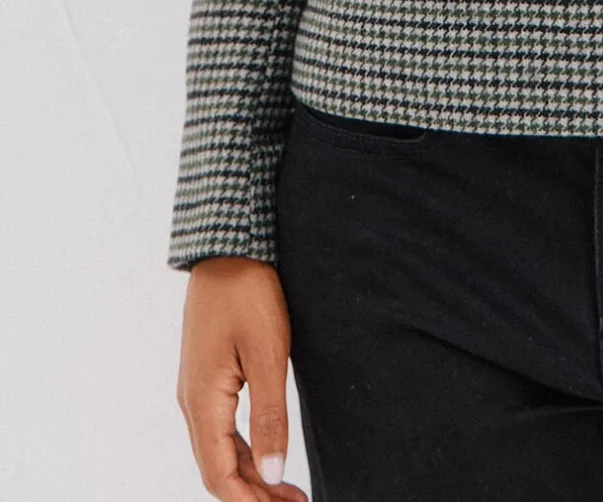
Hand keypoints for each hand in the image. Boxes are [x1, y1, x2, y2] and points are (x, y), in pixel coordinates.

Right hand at [176, 256, 309, 500]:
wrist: (228, 248)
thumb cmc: (248, 294)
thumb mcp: (268, 355)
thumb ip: (270, 417)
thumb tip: (273, 474)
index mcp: (203, 401)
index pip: (219, 475)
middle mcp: (192, 401)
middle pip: (217, 468)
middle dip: (253, 494)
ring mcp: (197, 388)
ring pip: (219, 450)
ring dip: (250, 474)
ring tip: (287, 491)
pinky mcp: (207, 375)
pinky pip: (221, 428)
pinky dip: (244, 449)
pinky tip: (268, 455)